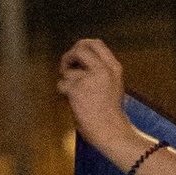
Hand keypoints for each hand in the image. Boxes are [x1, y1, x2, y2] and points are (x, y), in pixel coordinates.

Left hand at [57, 37, 142, 167]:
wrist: (111, 130)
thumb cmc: (110, 113)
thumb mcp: (113, 85)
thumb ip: (100, 71)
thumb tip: (78, 62)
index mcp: (114, 67)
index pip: (96, 43)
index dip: (82, 46)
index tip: (77, 55)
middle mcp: (103, 69)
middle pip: (80, 48)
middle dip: (69, 55)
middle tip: (66, 66)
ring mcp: (89, 78)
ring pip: (68, 70)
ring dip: (67, 81)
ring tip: (75, 94)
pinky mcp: (77, 89)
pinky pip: (62, 85)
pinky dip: (63, 92)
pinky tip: (73, 102)